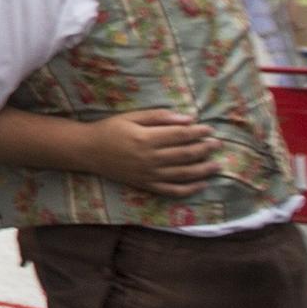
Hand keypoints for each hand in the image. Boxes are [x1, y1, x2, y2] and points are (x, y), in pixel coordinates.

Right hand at [87, 109, 219, 196]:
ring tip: (217, 165)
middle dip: (204, 149)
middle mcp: (150, 158)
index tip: (209, 129)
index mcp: (146, 138)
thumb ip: (159, 116)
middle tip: (217, 144)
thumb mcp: (131, 116)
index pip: (180, 135)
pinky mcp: (146, 185)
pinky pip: (172, 190)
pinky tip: (202, 184)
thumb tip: (187, 118)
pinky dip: (189, 189)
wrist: (89, 151)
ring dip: (203, 169)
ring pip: (183, 174)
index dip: (198, 132)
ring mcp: (149, 174)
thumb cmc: (110, 129)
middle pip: (185, 154)